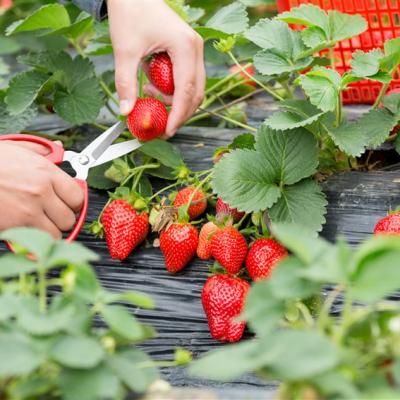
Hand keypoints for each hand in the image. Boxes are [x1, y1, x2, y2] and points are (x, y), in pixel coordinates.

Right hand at [0, 142, 83, 238]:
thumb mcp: (17, 148)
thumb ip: (42, 150)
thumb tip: (59, 148)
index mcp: (45, 173)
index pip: (77, 197)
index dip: (73, 202)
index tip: (67, 203)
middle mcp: (40, 194)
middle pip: (69, 219)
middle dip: (61, 218)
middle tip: (50, 214)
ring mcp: (27, 213)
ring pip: (55, 234)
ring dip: (48, 231)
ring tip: (37, 222)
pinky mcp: (12, 227)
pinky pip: (34, 241)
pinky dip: (32, 239)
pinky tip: (24, 228)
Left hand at [108, 0, 204, 136]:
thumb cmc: (130, 13)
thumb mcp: (125, 51)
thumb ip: (126, 83)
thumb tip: (127, 111)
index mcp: (184, 46)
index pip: (186, 90)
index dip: (178, 114)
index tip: (168, 130)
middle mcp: (195, 49)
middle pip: (196, 92)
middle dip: (180, 112)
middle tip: (162, 125)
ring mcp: (194, 50)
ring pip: (193, 88)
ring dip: (175, 100)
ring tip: (150, 94)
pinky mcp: (188, 52)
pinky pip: (187, 79)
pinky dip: (173, 90)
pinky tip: (155, 84)